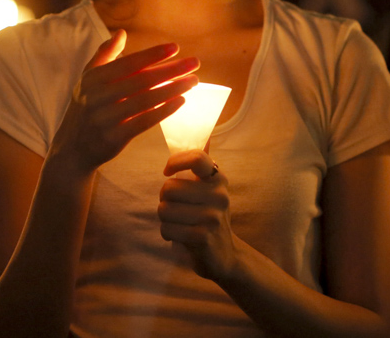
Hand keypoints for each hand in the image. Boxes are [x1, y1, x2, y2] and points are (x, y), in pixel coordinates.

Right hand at [49, 30, 197, 175]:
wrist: (73, 148)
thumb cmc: (87, 107)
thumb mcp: (88, 79)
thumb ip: (104, 54)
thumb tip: (121, 33)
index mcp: (93, 78)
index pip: (129, 63)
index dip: (153, 54)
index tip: (176, 47)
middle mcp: (97, 97)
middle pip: (142, 80)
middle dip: (171, 70)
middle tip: (195, 63)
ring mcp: (105, 118)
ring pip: (146, 100)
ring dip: (173, 89)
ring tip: (193, 81)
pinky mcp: (114, 138)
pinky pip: (144, 121)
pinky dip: (164, 111)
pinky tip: (181, 101)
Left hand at [158, 150, 234, 280]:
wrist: (225, 255)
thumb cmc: (209, 217)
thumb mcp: (210, 189)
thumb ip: (202, 165)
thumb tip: (203, 133)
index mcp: (218, 178)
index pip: (196, 157)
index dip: (175, 161)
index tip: (167, 171)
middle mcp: (219, 194)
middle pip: (168, 188)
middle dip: (164, 201)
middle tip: (177, 209)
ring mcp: (212, 216)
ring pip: (164, 209)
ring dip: (165, 219)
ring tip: (179, 223)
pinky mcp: (203, 237)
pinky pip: (167, 229)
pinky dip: (167, 233)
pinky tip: (179, 236)